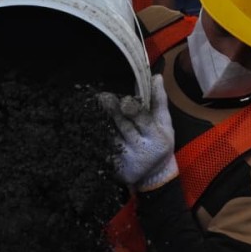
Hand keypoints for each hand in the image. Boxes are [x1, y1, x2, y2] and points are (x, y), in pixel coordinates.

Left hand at [98, 75, 178, 191]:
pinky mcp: (114, 168)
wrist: (154, 175)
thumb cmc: (159, 142)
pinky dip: (93, 139)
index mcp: (157, 137)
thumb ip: (159, 100)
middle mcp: (142, 150)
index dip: (133, 110)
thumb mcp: (164, 123)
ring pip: (110, 138)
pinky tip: (86, 129)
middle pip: (124, 127)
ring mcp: (127, 161)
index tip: (124, 100)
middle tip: (102, 98)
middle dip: (112, 111)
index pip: (144, 120)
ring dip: (100, 123)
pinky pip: (101, 151)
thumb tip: (155, 76)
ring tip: (90, 110)